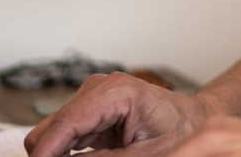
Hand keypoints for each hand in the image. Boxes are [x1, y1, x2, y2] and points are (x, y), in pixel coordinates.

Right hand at [25, 72, 209, 156]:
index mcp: (116, 92)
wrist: (193, 119)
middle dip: (49, 153)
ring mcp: (91, 99)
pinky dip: (64, 154)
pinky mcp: (89, 113)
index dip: (47, 151)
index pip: (67, 123)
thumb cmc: (181, 130)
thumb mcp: (147, 155)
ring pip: (52, 133)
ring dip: (57, 154)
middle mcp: (97, 89)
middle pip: (51, 127)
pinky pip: (63, 137)